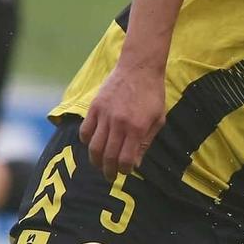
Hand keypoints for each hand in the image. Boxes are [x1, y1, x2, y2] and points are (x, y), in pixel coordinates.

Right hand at [79, 60, 165, 178]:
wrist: (139, 68)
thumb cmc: (152, 94)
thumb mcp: (158, 119)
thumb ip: (146, 142)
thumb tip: (134, 163)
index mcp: (137, 128)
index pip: (125, 160)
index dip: (124, 170)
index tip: (125, 171)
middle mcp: (119, 123)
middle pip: (108, 156)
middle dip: (109, 171)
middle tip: (110, 176)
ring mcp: (104, 115)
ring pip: (94, 147)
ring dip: (95, 160)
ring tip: (99, 164)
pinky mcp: (94, 107)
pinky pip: (85, 130)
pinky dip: (86, 141)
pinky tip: (92, 144)